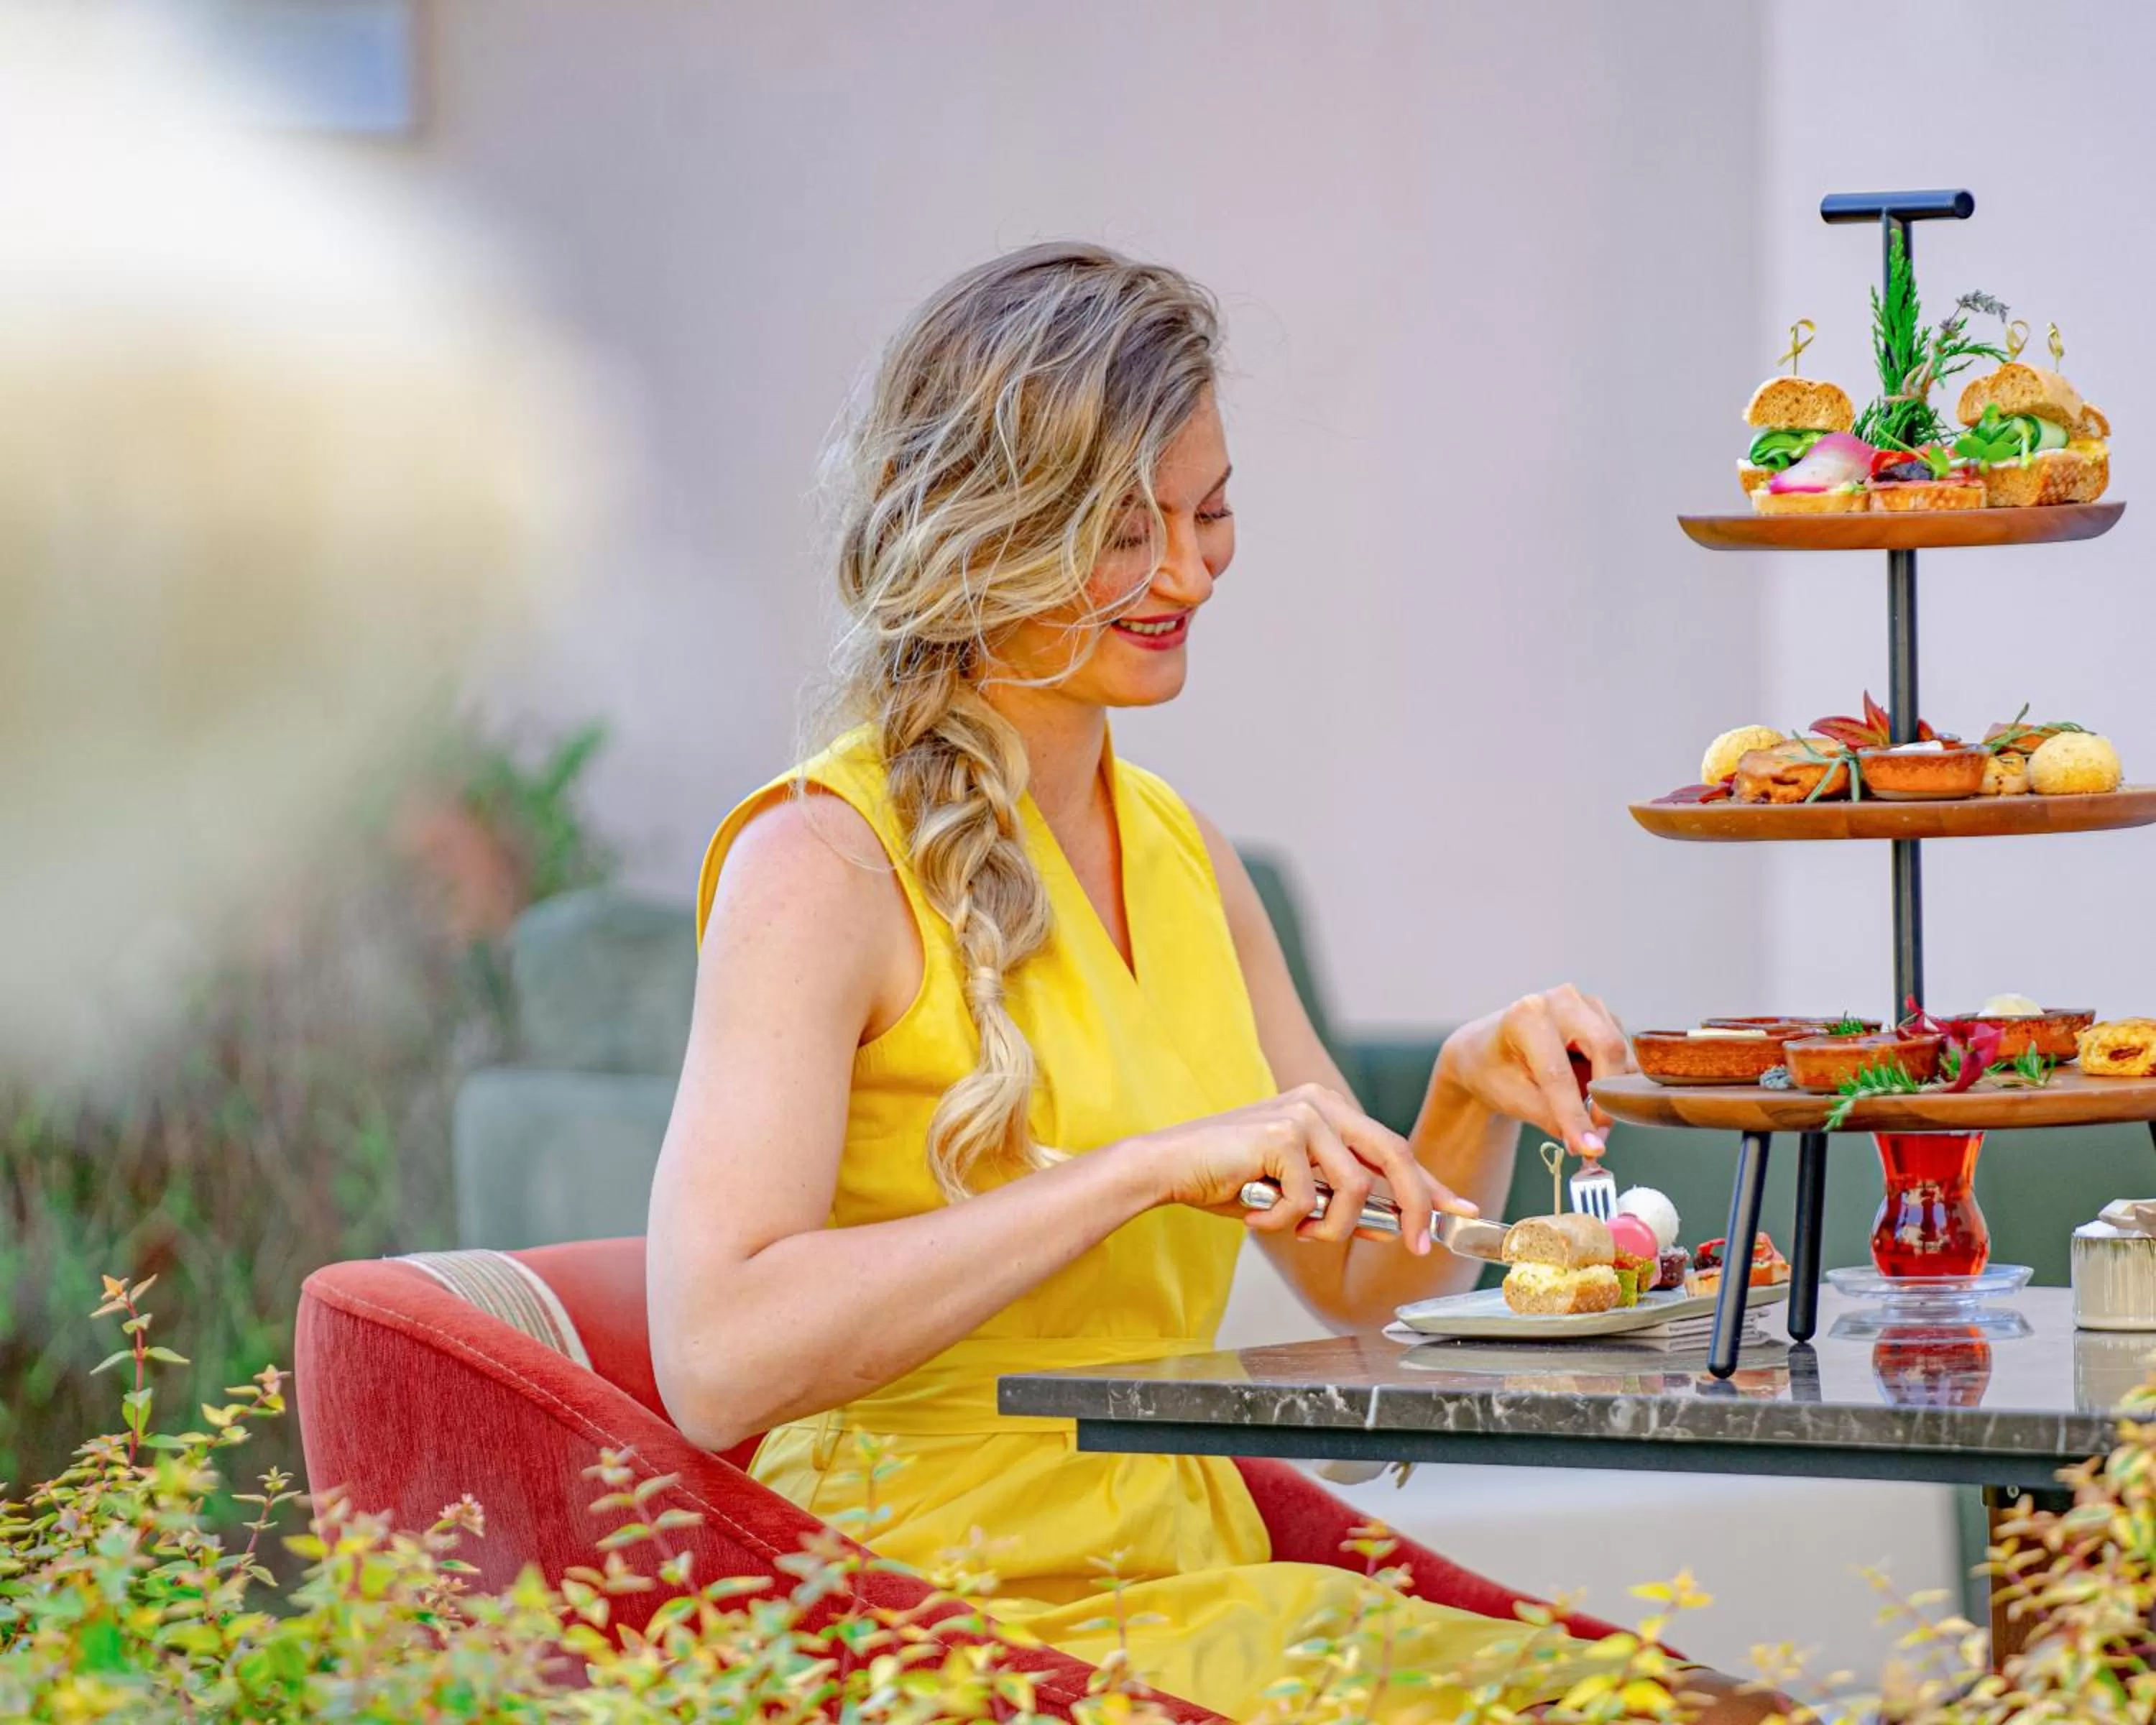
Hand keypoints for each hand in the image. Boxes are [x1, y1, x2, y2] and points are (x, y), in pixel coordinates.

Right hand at [1121, 1083, 1474, 1254]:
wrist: (1167, 1167)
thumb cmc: (1226, 1180)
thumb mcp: (1296, 1192)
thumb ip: (1339, 1199)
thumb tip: (1392, 1226)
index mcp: (1328, 1108)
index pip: (1395, 1148)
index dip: (1432, 1184)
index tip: (1462, 1212)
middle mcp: (1322, 1101)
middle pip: (1395, 1157)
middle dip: (1415, 1208)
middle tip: (1416, 1247)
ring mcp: (1303, 1113)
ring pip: (1354, 1189)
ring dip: (1328, 1228)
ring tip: (1292, 1231)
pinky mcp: (1281, 1134)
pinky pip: (1308, 1201)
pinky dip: (1284, 1223)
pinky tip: (1255, 1214)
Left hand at [1433, 985, 1632, 1160]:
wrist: (1486, 1049)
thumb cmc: (1493, 1070)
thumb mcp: (1511, 1098)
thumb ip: (1550, 1118)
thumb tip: (1589, 1142)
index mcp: (1527, 1014)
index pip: (1559, 1071)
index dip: (1575, 1114)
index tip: (1590, 1147)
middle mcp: (1561, 999)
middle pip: (1607, 1048)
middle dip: (1606, 1098)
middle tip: (1597, 1138)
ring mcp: (1587, 1004)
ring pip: (1621, 1055)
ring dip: (1611, 1094)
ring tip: (1586, 1121)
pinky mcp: (1604, 1017)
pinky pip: (1623, 1056)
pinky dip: (1613, 1083)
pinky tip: (1589, 1096)